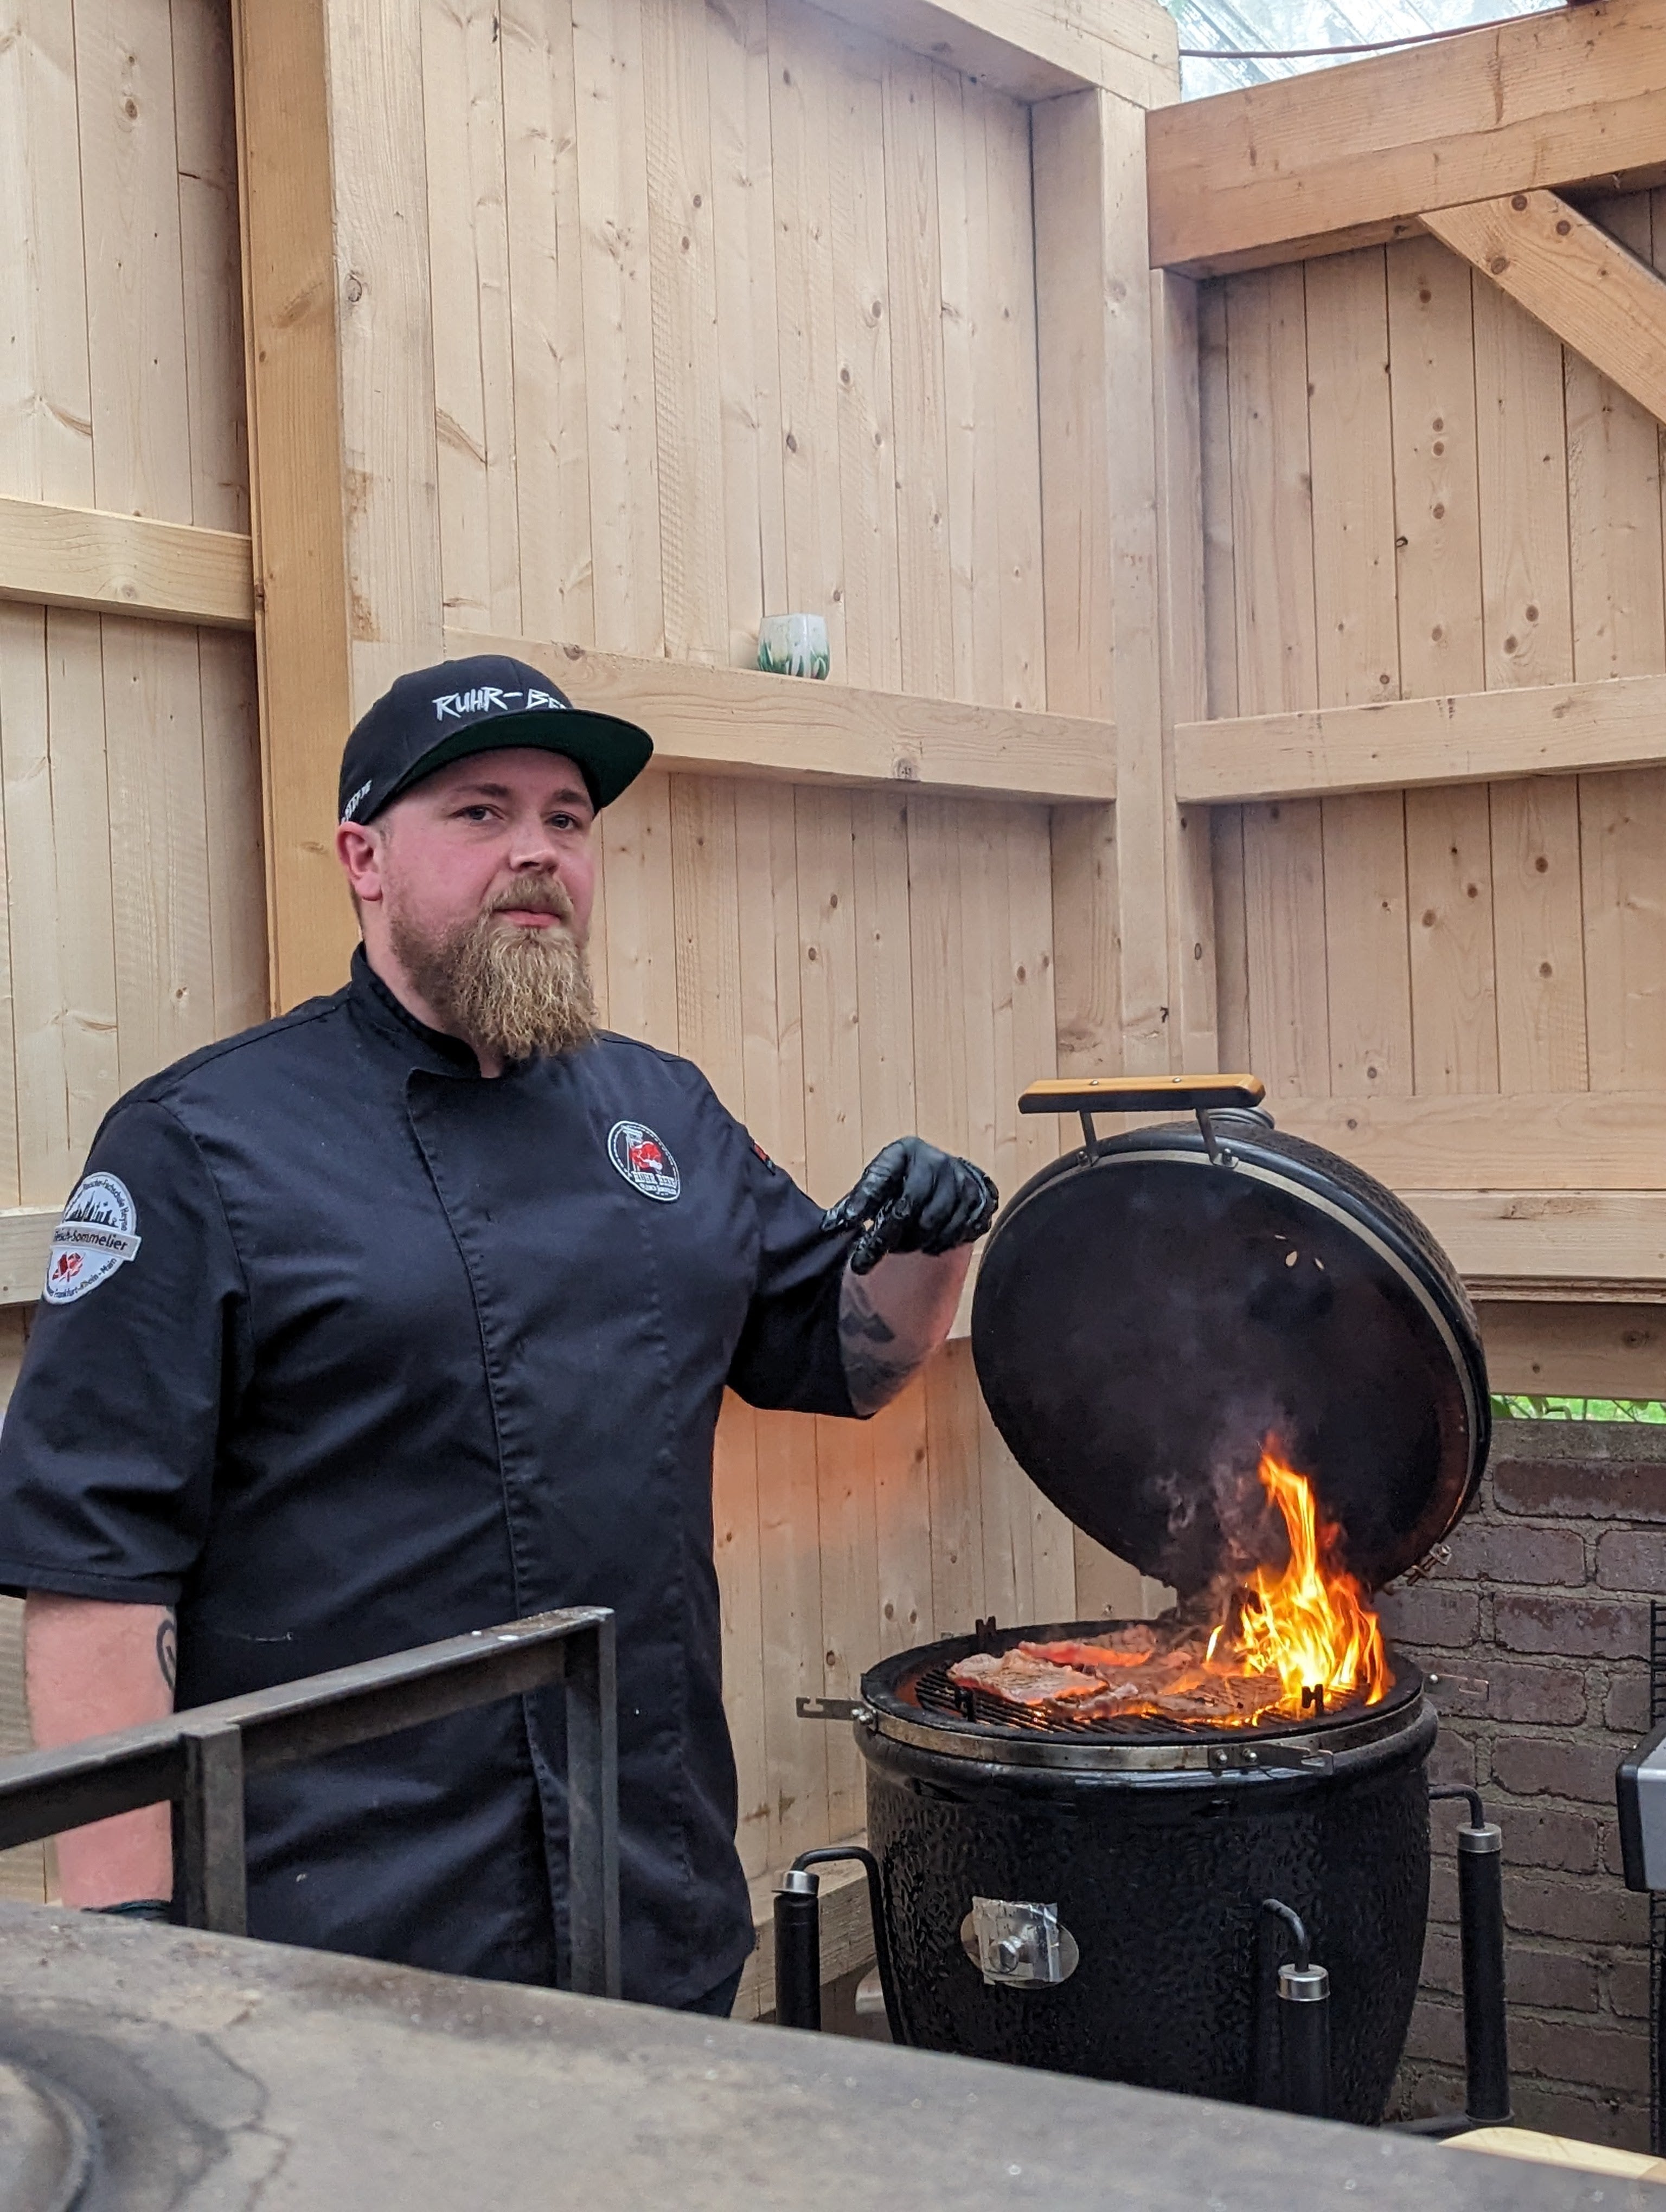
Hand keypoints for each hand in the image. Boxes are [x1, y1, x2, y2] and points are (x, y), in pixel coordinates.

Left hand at [822, 1138, 997, 1275]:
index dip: (863, 1202)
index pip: (881, 1178)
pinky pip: (955, 1235)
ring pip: (932, 1226)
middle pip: (908, 1208)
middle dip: (884, 1239)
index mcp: (905, 1152)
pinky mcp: (978, 1202)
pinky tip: (925, 1244)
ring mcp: (960, 1182)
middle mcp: (935, 1162)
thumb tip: (830, 1226)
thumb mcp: (881, 1181)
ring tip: (898, 1247)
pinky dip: (937, 1245)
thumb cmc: (906, 1180)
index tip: (850, 1224)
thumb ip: (858, 1201)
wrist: (952, 1176)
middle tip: (863, 1261)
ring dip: (911, 1244)